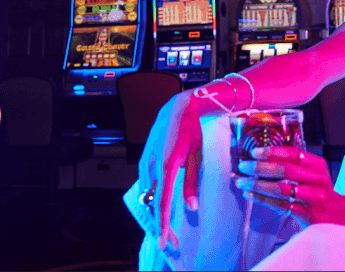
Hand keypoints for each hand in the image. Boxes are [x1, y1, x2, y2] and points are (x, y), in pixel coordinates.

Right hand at [138, 91, 203, 250]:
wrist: (177, 108)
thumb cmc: (191, 130)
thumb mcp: (197, 155)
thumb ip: (192, 182)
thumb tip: (191, 206)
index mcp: (167, 166)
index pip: (163, 202)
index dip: (163, 224)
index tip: (163, 241)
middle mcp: (152, 166)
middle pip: (153, 202)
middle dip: (160, 223)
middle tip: (171, 238)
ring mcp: (146, 161)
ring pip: (147, 193)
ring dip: (155, 209)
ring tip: (167, 223)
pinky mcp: (144, 157)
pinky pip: (146, 182)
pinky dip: (151, 194)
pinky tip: (158, 199)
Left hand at [233, 146, 344, 226]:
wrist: (339, 216)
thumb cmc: (319, 191)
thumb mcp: (314, 174)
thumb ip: (296, 165)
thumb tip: (263, 157)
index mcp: (318, 165)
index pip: (293, 154)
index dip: (272, 152)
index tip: (255, 152)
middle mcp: (318, 180)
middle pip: (285, 170)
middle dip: (260, 168)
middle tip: (244, 166)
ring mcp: (314, 198)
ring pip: (281, 189)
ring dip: (258, 185)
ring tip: (242, 182)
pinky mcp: (307, 215)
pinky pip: (281, 206)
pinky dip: (263, 200)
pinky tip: (251, 195)